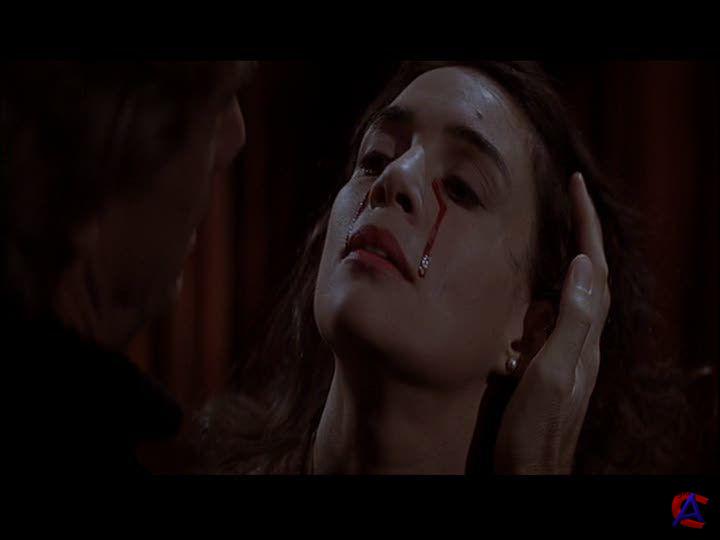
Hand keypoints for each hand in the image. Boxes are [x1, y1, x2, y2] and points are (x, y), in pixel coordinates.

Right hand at [494, 172, 610, 473]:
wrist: (527, 472)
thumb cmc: (535, 429)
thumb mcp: (552, 373)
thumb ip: (570, 322)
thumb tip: (583, 266)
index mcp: (585, 336)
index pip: (592, 270)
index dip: (586, 227)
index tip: (576, 189)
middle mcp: (582, 340)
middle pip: (587, 277)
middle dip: (580, 235)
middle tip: (567, 200)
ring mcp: (568, 353)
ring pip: (568, 299)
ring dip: (560, 269)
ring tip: (548, 246)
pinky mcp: (550, 365)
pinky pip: (550, 322)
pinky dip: (541, 303)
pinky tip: (526, 309)